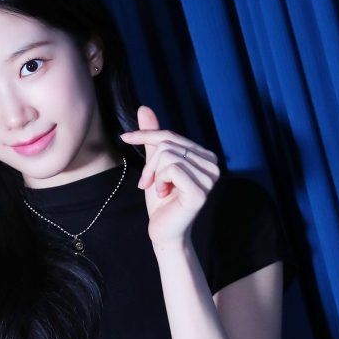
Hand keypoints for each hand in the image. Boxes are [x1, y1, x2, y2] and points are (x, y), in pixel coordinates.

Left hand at [121, 106, 219, 245]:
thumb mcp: (154, 165)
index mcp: (204, 155)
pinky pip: (172, 169)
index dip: (146, 135)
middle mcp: (212, 164)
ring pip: (168, 156)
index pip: (171, 135)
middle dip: (150, 164)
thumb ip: (153, 139)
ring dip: (155, 175)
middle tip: (148, 183)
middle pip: (167, 144)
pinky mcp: (201, 191)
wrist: (164, 231)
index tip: (125, 138)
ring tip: (160, 190)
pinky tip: (165, 194)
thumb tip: (144, 108)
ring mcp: (210, 177)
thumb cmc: (161, 201)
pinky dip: (161, 181)